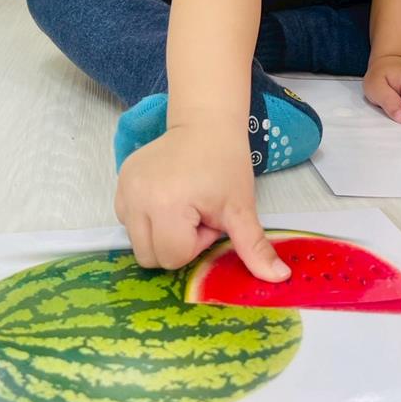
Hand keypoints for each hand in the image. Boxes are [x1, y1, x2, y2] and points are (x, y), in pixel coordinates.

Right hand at [114, 123, 290, 279]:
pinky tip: (167, 197)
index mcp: (166, 206)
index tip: (209, 216)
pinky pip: (128, 220)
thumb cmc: (225, 163)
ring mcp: (124, 189)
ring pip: (137, 242)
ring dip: (161, 232)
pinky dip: (148, 219)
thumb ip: (254, 247)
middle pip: (151, 256)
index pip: (174, 257)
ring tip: (182, 205)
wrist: (205, 123)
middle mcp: (137, 199)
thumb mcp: (241, 208)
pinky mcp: (120, 181)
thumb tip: (280, 278)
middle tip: (196, 213)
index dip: (197, 242)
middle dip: (177, 242)